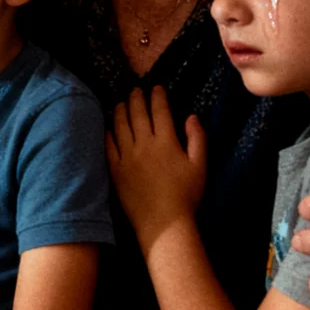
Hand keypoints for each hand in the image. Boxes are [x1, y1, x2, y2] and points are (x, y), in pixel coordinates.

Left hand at [105, 87, 206, 240]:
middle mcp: (144, 144)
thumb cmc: (186, 195)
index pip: (160, 111)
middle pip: (137, 113)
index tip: (156, 88)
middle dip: (136, 98)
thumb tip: (192, 116)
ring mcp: (127, 156)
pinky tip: (109, 127)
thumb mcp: (200, 166)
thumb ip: (198, 138)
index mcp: (166, 141)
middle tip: (135, 90)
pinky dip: (108, 132)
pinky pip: (109, 145)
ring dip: (120, 110)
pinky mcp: (115, 170)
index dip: (158, 96)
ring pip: (120, 125)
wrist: (164, 222)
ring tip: (120, 102)